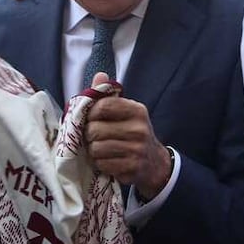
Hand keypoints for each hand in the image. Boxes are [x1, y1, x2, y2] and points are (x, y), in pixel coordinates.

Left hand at [85, 72, 172, 199]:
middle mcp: (139, 128)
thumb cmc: (133, 133)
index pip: (102, 106)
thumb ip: (109, 96)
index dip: (89, 113)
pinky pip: (102, 164)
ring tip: (100, 149)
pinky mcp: (132, 167)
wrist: (154, 163)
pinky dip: (100, 164)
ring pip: (96, 148)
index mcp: (137, 110)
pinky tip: (108, 161)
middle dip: (88, 135)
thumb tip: (100, 75)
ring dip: (93, 151)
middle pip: (95, 129)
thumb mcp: (125, 112)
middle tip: (93, 137)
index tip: (90, 119)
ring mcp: (137, 149)